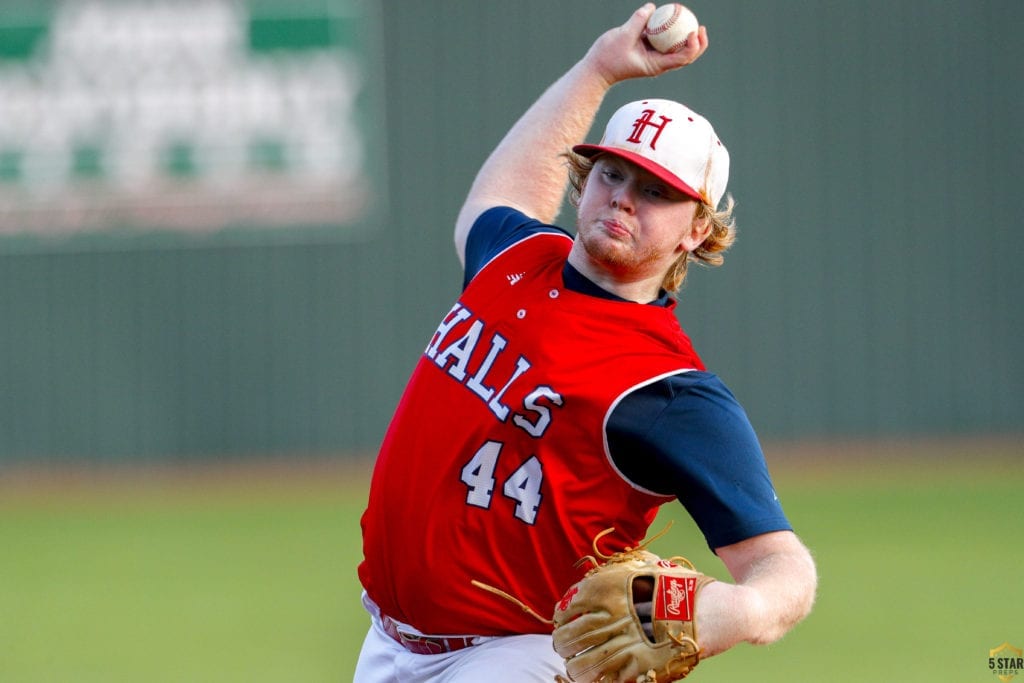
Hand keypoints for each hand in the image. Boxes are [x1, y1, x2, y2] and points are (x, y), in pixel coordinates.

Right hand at [583, 3, 708, 86]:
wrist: (596, 70)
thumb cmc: (608, 58)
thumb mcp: (622, 36)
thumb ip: (638, 21)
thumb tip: (652, 7)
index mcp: (657, 65)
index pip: (682, 58)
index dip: (693, 45)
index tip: (693, 31)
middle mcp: (659, 63)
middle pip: (686, 56)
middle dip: (697, 43)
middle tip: (700, 26)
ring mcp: (654, 58)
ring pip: (676, 48)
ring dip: (686, 37)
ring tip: (690, 19)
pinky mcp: (648, 51)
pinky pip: (663, 40)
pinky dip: (669, 30)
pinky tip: (670, 16)